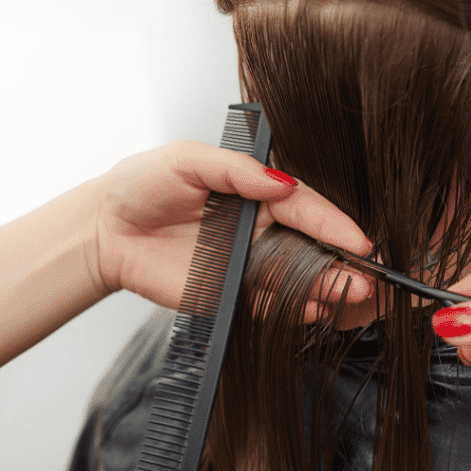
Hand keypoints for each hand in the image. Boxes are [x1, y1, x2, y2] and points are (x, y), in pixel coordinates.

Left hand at [88, 140, 372, 313]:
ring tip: (350, 295)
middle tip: (365, 277)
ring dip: (325, 287)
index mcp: (257, 193)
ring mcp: (247, 263)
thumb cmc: (142, 185)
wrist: (104, 230)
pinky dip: (290, 309)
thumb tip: (279, 182)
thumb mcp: (188, 160)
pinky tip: (313, 310)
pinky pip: (266, 303)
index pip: (305, 207)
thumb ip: (235, 170)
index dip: (334, 224)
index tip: (359, 240)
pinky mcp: (229, 293)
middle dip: (341, 262)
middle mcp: (260, 229)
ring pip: (296, 277)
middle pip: (310, 246)